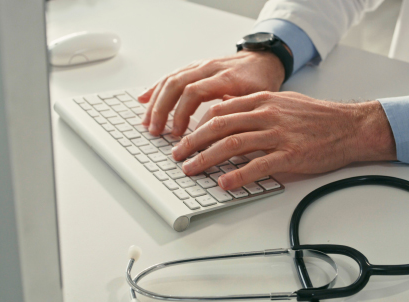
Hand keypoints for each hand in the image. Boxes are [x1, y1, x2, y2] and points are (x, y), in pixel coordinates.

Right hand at [137, 51, 284, 136]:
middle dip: (162, 109)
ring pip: (170, 79)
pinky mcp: (195, 67)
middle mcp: (209, 68)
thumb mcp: (259, 99)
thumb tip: (219, 129)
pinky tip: (144, 99)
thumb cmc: (263, 83)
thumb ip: (239, 110)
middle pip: (176, 85)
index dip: (181, 113)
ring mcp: (200, 66)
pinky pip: (171, 76)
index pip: (194, 92)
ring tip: (147, 123)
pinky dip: (156, 88)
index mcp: (225, 77)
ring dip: (156, 102)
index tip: (177, 134)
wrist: (264, 60)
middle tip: (155, 131)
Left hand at [170, 91, 396, 190]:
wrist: (350, 126)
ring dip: (207, 159)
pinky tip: (224, 183)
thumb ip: (256, 106)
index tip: (184, 138)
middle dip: (193, 142)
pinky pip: (258, 165)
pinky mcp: (291, 154)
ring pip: (233, 144)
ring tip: (192, 170)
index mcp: (263, 101)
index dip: (197, 126)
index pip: (219, 110)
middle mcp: (267, 114)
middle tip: (178, 156)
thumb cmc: (318, 118)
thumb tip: (228, 109)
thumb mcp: (284, 101)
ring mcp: (278, 134)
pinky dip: (238, 175)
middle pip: (219, 126)